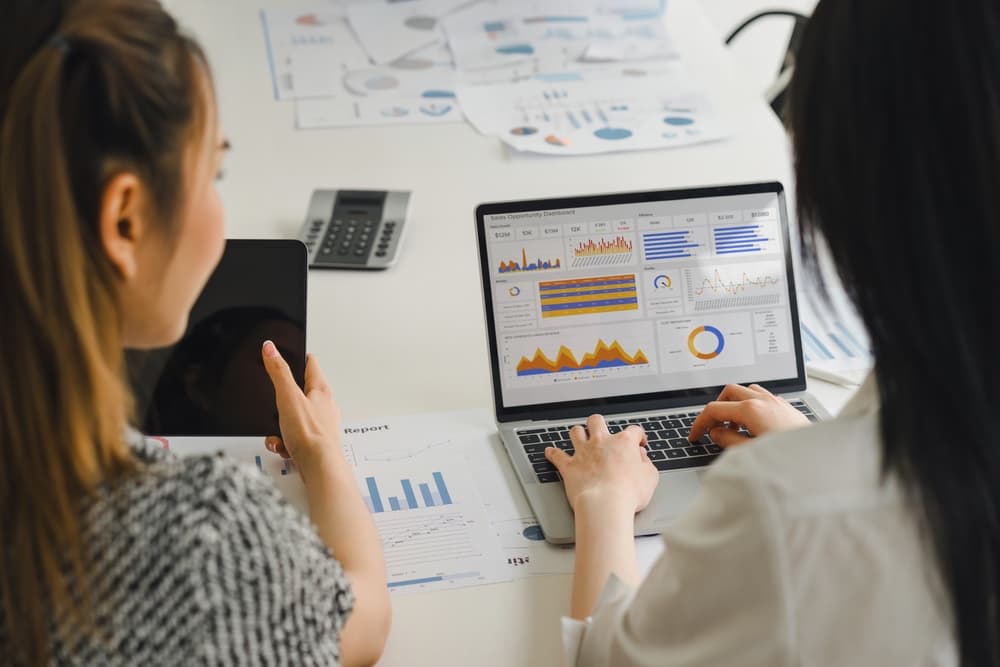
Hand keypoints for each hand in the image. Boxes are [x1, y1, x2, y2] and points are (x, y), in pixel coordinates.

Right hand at [261, 340, 344, 473]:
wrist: (320, 468)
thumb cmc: (310, 434)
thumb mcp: (288, 397)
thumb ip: (278, 372)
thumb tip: (271, 348)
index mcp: (320, 390)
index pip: (311, 364)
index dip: (299, 358)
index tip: (292, 354)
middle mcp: (324, 406)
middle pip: (301, 393)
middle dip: (282, 400)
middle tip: (275, 405)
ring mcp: (320, 424)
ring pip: (294, 418)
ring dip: (280, 427)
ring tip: (278, 433)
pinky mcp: (314, 442)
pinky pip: (293, 438)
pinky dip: (284, 442)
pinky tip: (282, 446)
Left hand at [544, 414, 658, 512]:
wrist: (605, 504)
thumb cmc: (628, 493)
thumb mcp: (650, 478)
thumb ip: (647, 464)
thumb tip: (642, 458)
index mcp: (623, 443)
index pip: (633, 431)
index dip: (638, 436)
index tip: (639, 443)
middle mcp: (601, 442)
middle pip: (597, 421)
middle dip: (599, 424)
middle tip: (602, 431)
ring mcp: (583, 453)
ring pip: (576, 432)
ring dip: (577, 433)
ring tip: (579, 436)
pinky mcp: (569, 466)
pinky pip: (556, 455)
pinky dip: (552, 453)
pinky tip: (549, 451)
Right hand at [689, 383, 809, 446]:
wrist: (821, 460)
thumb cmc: (789, 458)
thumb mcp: (750, 452)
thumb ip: (728, 440)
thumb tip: (716, 432)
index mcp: (751, 410)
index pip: (714, 409)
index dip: (700, 423)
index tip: (695, 435)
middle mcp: (763, 400)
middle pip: (728, 392)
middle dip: (716, 408)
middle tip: (712, 427)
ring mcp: (776, 401)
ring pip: (746, 391)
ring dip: (734, 404)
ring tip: (733, 425)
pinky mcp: (786, 407)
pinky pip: (762, 397)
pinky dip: (750, 405)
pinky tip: (753, 424)